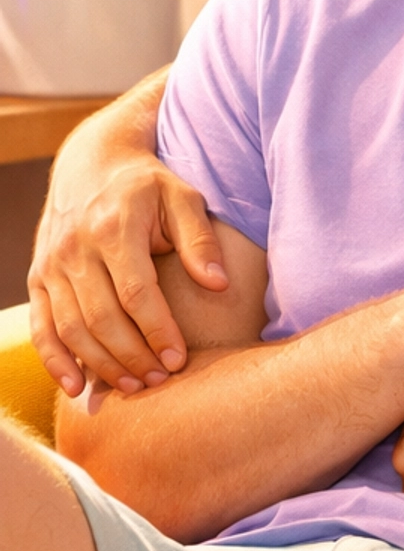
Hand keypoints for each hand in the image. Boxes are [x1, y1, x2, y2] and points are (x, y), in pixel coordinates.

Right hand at [30, 156, 228, 397]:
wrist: (93, 163)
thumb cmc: (148, 186)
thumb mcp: (183, 197)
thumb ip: (200, 241)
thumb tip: (218, 284)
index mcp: (113, 228)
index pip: (135, 292)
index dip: (157, 331)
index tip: (179, 360)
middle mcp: (75, 248)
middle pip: (101, 318)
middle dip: (132, 356)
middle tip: (161, 380)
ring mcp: (52, 264)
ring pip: (71, 329)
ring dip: (101, 365)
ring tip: (135, 387)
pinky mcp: (38, 276)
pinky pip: (40, 326)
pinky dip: (54, 360)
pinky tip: (76, 387)